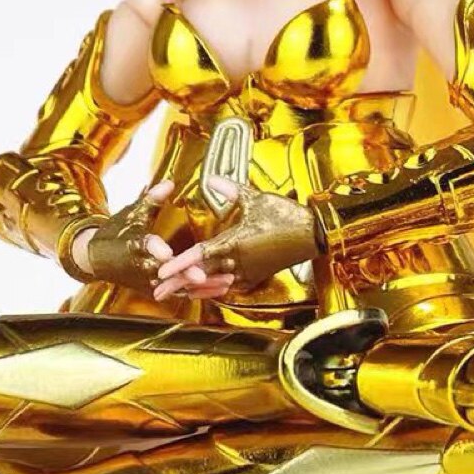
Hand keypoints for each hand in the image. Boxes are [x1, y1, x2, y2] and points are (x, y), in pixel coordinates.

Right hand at [70, 179, 235, 302]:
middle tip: (204, 274)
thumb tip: (170, 182)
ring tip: (226, 280)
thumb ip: (152, 199)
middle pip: (165, 271)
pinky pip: (181, 294)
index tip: (166, 252)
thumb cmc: (116, 232)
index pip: (144, 247)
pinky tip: (222, 288)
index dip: (155, 249)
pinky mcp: (156, 290)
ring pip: (177, 286)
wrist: (97, 258)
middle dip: (185, 273)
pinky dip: (201, 292)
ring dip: (201, 285)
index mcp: (133, 244)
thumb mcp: (132, 213)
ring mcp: (149, 280)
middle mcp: (141, 266)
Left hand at [153, 175, 320, 300]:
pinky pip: (230, 285)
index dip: (179, 264)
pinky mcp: (256, 275)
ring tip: (175, 293)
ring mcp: (247, 271)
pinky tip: (205, 290)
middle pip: (202, 275)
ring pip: (214, 284)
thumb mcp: (256, 198)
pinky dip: (214, 289)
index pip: (200, 255)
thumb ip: (230, 190)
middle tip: (158, 290)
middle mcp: (239, 261)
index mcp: (236, 242)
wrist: (315, 234)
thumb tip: (210, 179)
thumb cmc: (287, 216)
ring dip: (194, 288)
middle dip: (179, 283)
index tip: (162, 271)